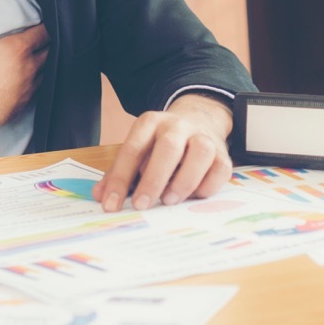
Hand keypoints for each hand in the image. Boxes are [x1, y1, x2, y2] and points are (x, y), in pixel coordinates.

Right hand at [0, 0, 48, 163]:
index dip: (45, 25)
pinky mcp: (22, 106)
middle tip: (41, 37)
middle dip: (48, 43)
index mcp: (18, 50)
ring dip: (43, 64)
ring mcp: (28, 90)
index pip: (44, 32)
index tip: (44, 20)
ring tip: (36, 57)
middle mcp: (29, 69)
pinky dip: (35, 83)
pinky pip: (37, 91)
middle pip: (50, 52)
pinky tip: (26, 81)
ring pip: (46, 72)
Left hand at [93, 93, 233, 211]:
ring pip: (200, 153)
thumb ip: (120, 172)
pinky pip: (220, 169)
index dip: (120, 178)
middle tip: (141, 205)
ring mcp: (203, 137)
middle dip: (153, 179)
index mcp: (150, 123)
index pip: (132, 149)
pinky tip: (194, 196)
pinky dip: (207, 186)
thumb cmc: (162, 143)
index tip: (111, 204)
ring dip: (184, 180)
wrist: (201, 119)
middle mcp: (177, 126)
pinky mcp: (223, 152)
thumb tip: (100, 196)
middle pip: (168, 147)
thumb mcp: (139, 149)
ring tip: (169, 200)